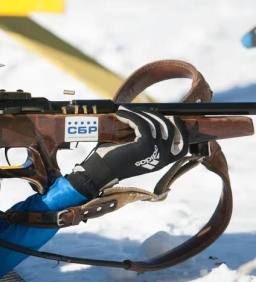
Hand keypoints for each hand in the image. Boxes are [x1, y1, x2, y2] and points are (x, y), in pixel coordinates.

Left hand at [66, 106, 188, 197]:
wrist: (99, 171)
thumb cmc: (113, 159)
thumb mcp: (135, 149)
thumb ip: (146, 138)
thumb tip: (151, 116)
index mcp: (163, 162)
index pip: (183, 146)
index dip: (182, 130)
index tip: (172, 117)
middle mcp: (163, 159)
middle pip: (170, 128)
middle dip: (155, 116)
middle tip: (140, 110)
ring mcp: (156, 153)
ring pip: (155, 123)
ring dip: (139, 114)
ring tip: (124, 111)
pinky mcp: (145, 146)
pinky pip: (142, 123)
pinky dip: (131, 115)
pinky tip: (121, 113)